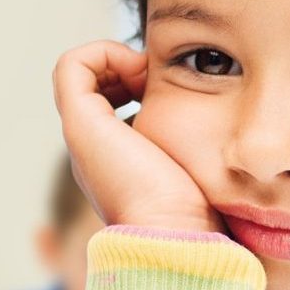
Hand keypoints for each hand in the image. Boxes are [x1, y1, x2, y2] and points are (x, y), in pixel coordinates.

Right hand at [52, 40, 216, 234]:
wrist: (174, 236)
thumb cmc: (197, 212)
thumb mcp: (197, 172)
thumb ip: (196, 149)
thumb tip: (215, 123)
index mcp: (114, 160)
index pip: (112, 102)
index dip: (138, 82)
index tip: (171, 91)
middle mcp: (93, 146)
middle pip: (93, 85)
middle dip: (127, 67)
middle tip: (158, 78)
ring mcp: (82, 135)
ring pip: (80, 72)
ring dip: (116, 58)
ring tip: (147, 74)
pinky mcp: (80, 124)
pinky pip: (73, 65)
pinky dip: (104, 53)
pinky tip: (139, 72)